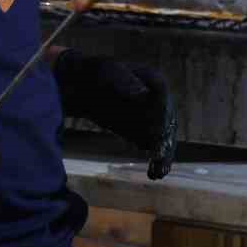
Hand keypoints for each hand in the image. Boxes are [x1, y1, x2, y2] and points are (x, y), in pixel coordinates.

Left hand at [55, 50, 178, 178]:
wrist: (80, 85)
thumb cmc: (95, 72)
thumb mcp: (109, 73)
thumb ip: (126, 83)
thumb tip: (141, 96)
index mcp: (154, 80)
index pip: (163, 100)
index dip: (161, 116)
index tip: (158, 132)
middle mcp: (158, 100)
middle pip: (167, 122)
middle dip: (165, 140)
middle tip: (160, 156)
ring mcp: (152, 117)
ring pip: (163, 137)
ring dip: (164, 154)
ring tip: (159, 172)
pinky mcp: (142, 131)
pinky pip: (152, 146)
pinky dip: (155, 158)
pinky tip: (155, 173)